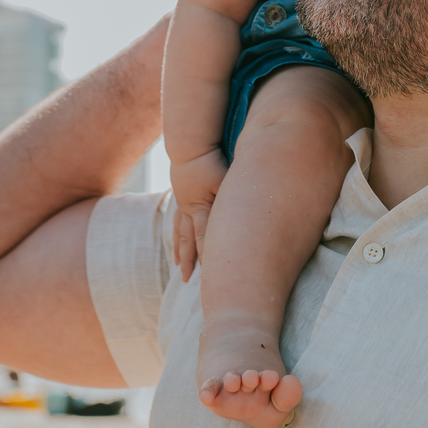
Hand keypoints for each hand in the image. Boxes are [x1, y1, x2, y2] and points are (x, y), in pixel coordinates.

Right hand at [170, 148, 227, 281]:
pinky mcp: (182, 196)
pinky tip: (178, 240)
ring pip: (180, 232)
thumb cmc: (212, 161)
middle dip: (190, 261)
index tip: (211, 277)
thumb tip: (249, 212)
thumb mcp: (225, 179)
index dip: (208, 258)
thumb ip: (235, 197)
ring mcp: (183, 204)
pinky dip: (177, 233)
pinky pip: (178, 220)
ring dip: (181, 251)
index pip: (205, 238)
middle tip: (186, 281)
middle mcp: (189, 210)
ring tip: (180, 266)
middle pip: (189, 241)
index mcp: (200, 208)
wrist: (190, 146)